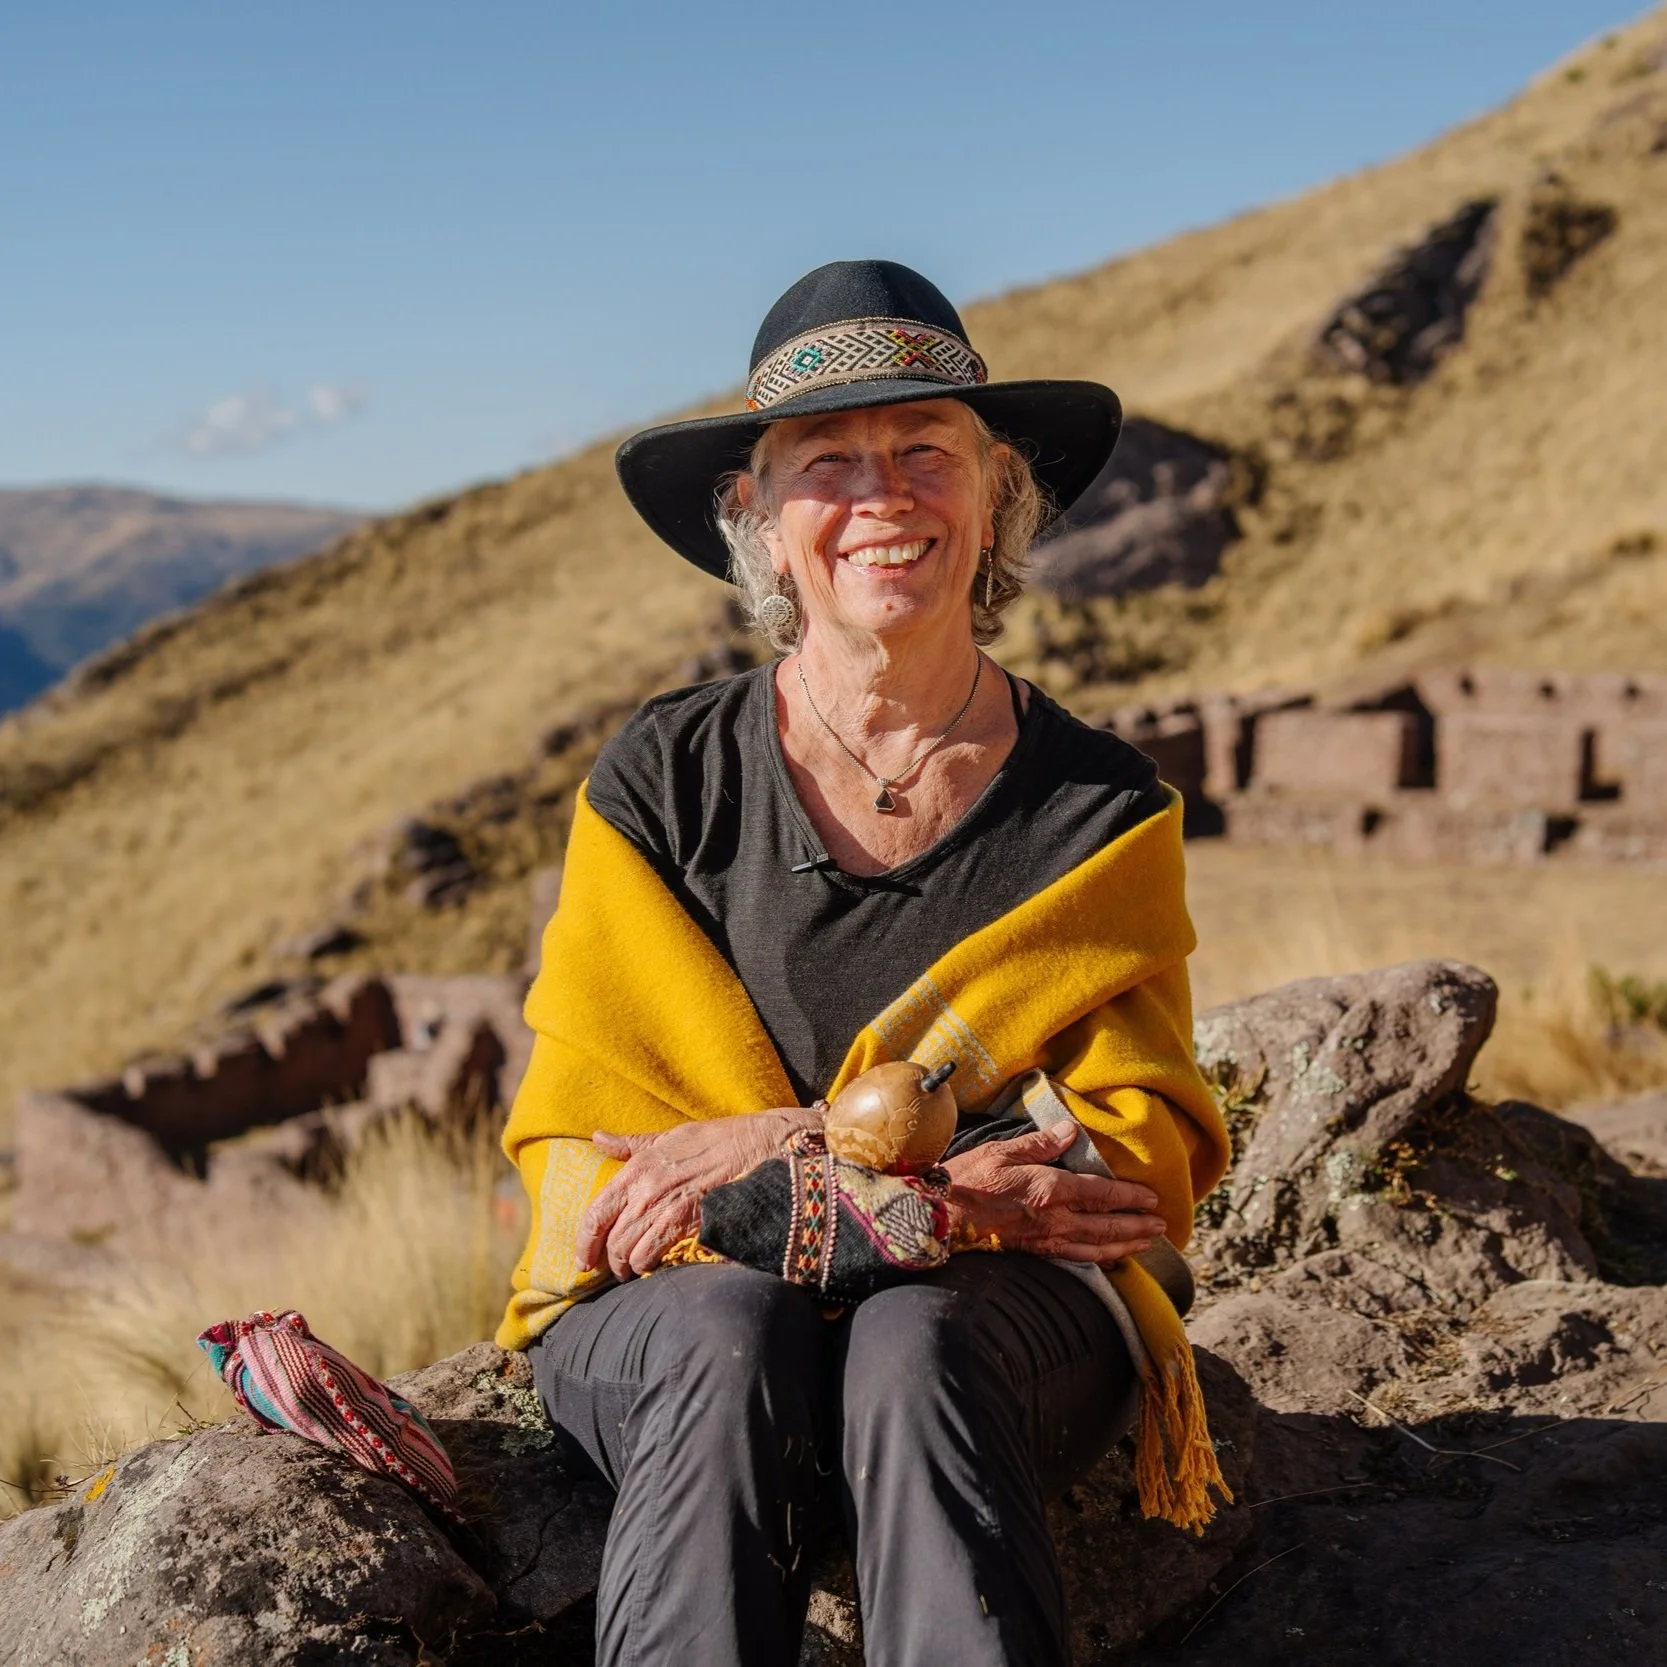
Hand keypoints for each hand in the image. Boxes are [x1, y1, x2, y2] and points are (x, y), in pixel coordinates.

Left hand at [576, 1109, 817, 1280]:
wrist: (756, 1146)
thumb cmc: (714, 1140)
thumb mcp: (668, 1136)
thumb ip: (630, 1144)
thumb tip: (598, 1138)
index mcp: (636, 1168)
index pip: (595, 1212)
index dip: (583, 1241)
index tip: (582, 1259)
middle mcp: (645, 1189)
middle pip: (610, 1239)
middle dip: (608, 1261)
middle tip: (613, 1270)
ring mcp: (665, 1206)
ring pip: (628, 1251)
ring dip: (627, 1267)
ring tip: (634, 1270)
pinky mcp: (687, 1221)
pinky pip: (651, 1255)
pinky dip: (648, 1265)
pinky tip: (653, 1266)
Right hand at [942, 1121, 1167, 1265]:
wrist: (937, 1219)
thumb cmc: (965, 1181)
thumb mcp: (1001, 1151)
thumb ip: (1039, 1143)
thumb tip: (1071, 1131)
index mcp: (1049, 1189)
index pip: (1102, 1194)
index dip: (1130, 1197)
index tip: (1152, 1198)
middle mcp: (1054, 1219)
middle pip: (1107, 1225)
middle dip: (1138, 1225)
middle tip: (1162, 1225)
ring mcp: (1046, 1241)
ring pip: (1097, 1247)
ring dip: (1126, 1245)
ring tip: (1147, 1243)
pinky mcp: (1035, 1253)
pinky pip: (1077, 1260)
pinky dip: (1100, 1260)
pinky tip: (1110, 1259)